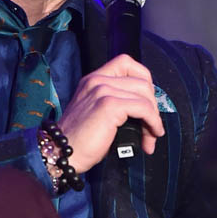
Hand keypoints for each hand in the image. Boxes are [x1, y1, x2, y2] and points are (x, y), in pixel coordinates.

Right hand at [58, 55, 164, 173]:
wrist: (62, 154)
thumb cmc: (79, 141)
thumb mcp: (96, 113)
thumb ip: (116, 103)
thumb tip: (145, 112)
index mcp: (93, 79)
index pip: (127, 63)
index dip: (144, 80)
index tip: (148, 103)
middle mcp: (97, 80)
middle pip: (142, 81)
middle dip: (153, 106)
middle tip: (152, 128)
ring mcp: (102, 90)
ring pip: (145, 95)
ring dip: (154, 118)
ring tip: (150, 136)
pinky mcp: (108, 104)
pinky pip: (143, 108)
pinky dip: (153, 122)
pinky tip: (151, 134)